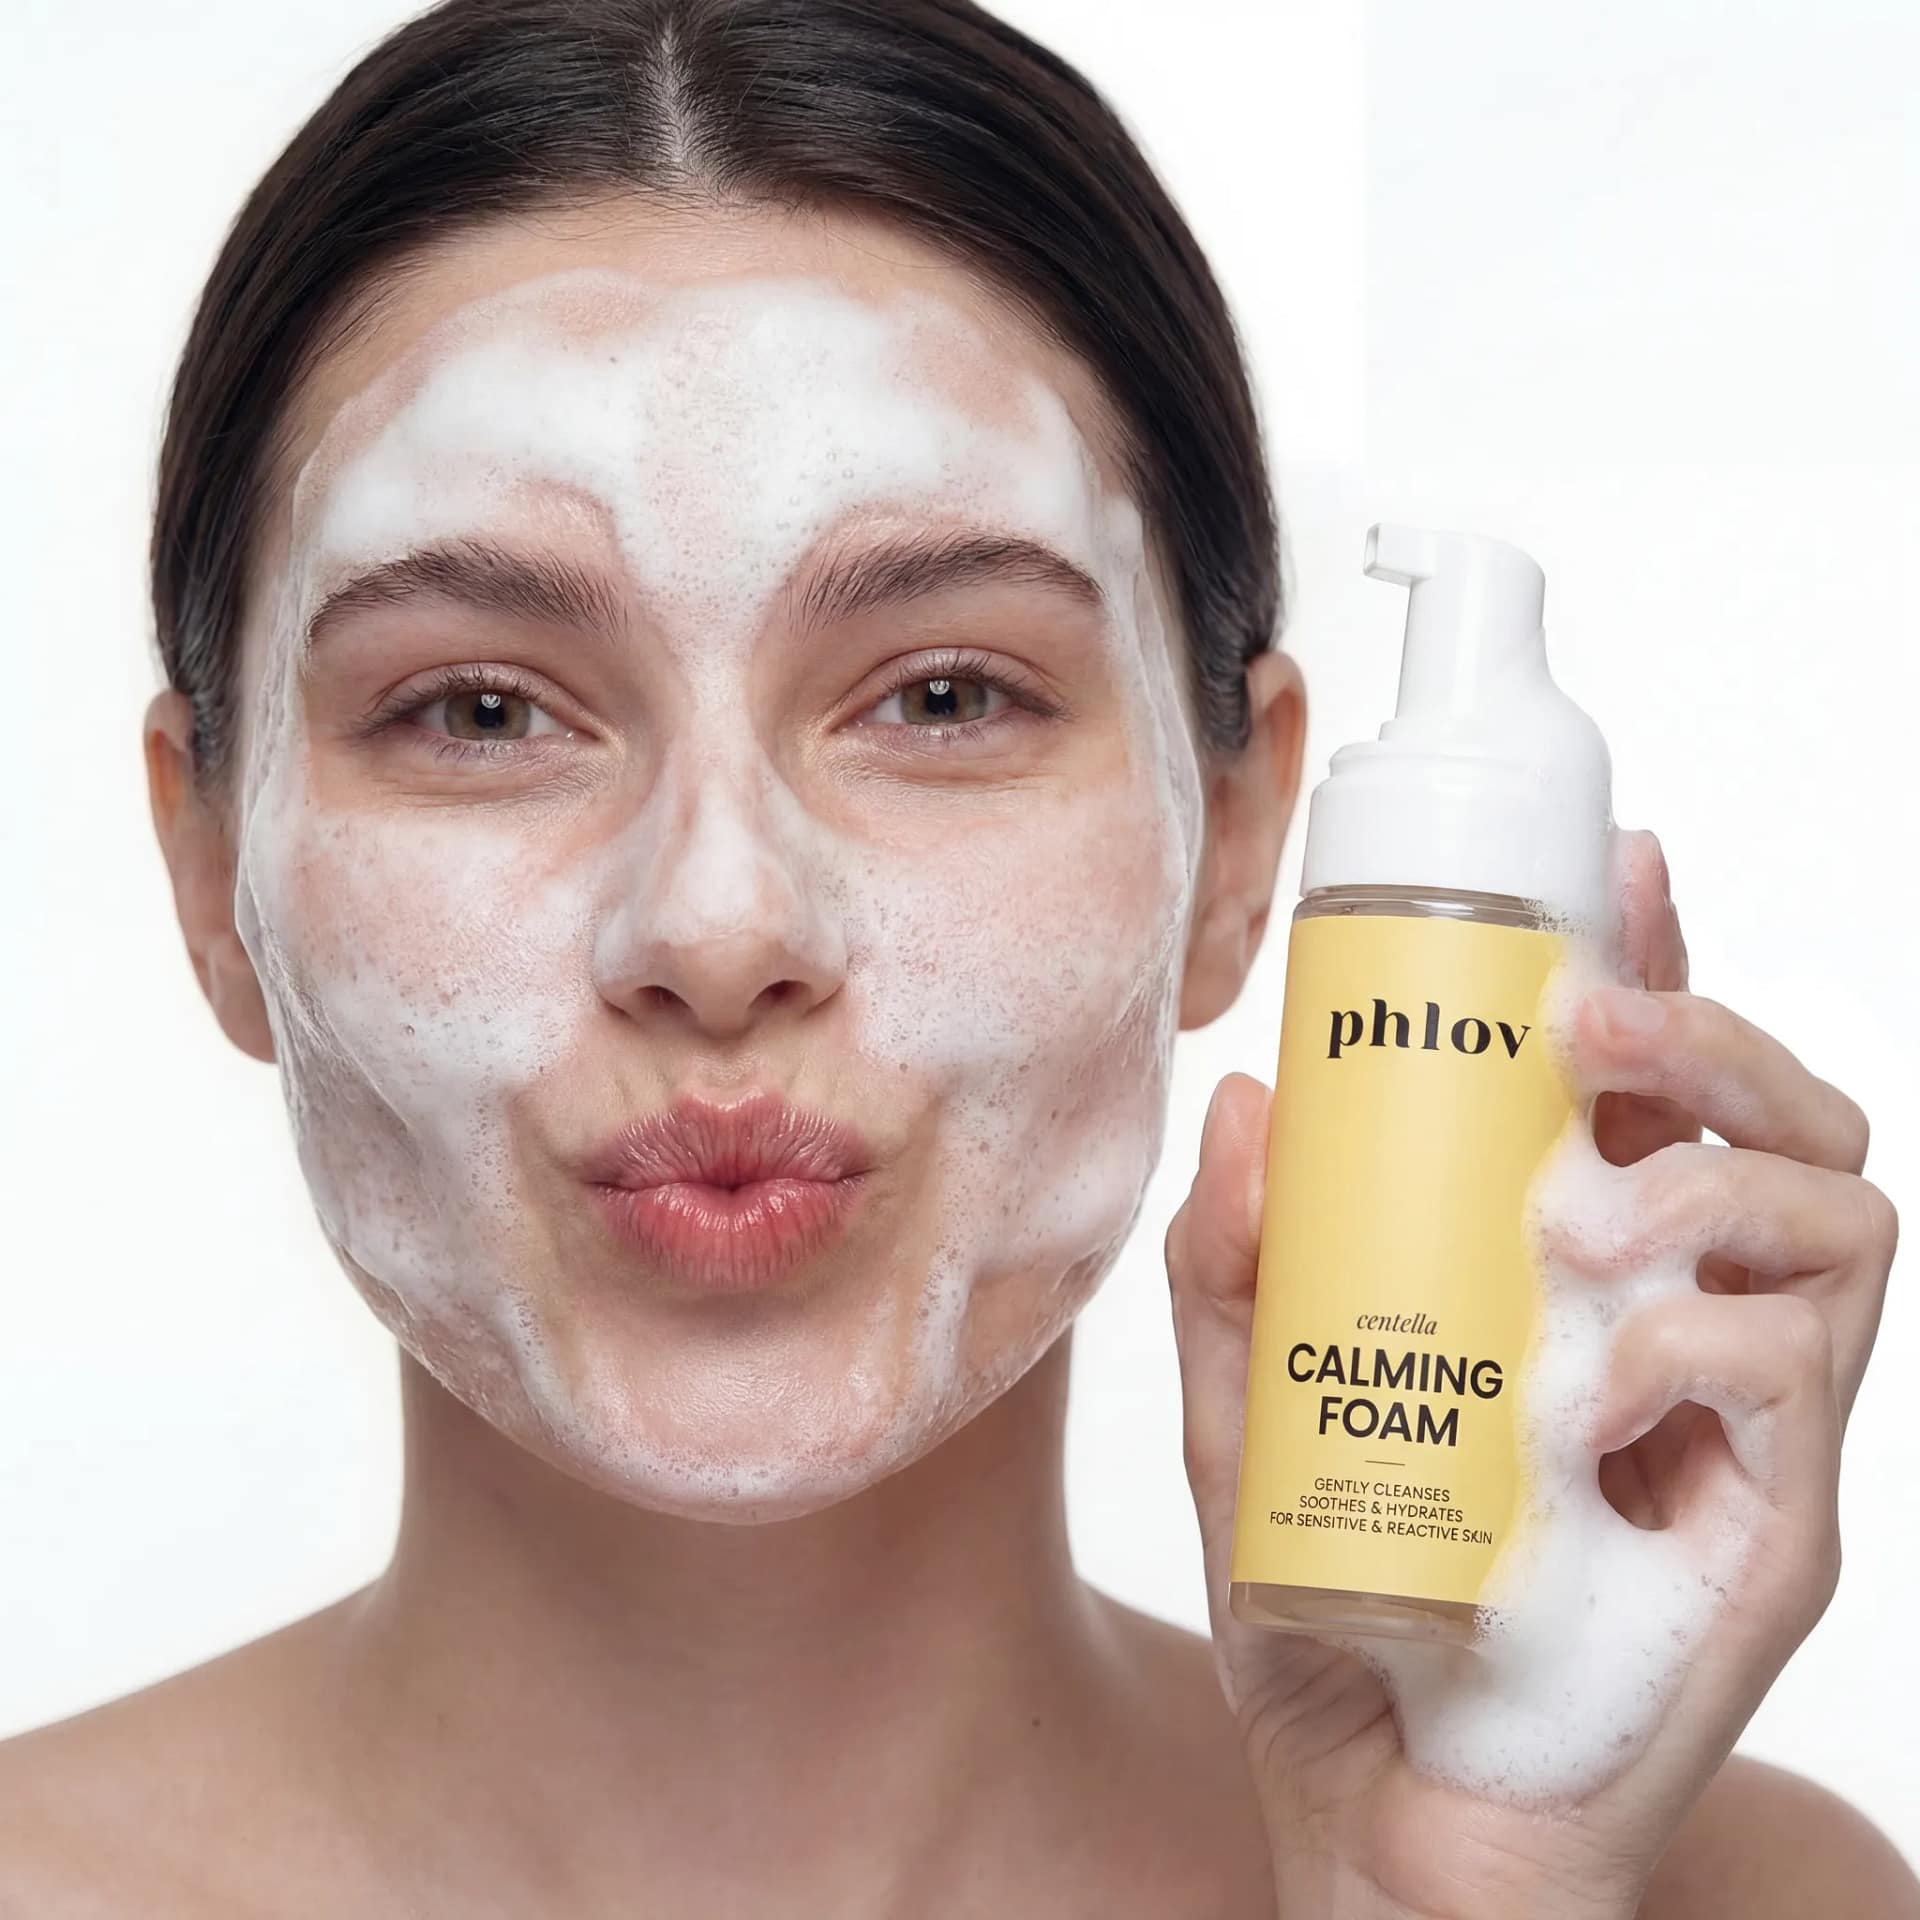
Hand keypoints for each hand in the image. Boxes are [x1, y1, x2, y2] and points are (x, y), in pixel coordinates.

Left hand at [1164, 828, 1897, 1918]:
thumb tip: (1249, 1101)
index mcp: (1585, 1273)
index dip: (1658, 967)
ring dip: (1713, 1181)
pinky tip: (1587, 1380)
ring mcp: (1748, 1429)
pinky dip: (1694, 1344)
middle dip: (1710, 1035)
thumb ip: (1235, 1274)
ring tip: (1579, 1222)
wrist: (1384, 1818)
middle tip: (1592, 1023)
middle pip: (1790, 1122)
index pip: (1658, 1092)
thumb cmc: (1332, 1609)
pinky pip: (1797, 1385)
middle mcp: (1690, 1325)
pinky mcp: (1773, 1535)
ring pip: (1839, 1223)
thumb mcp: (1246, 1415)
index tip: (1618, 870)